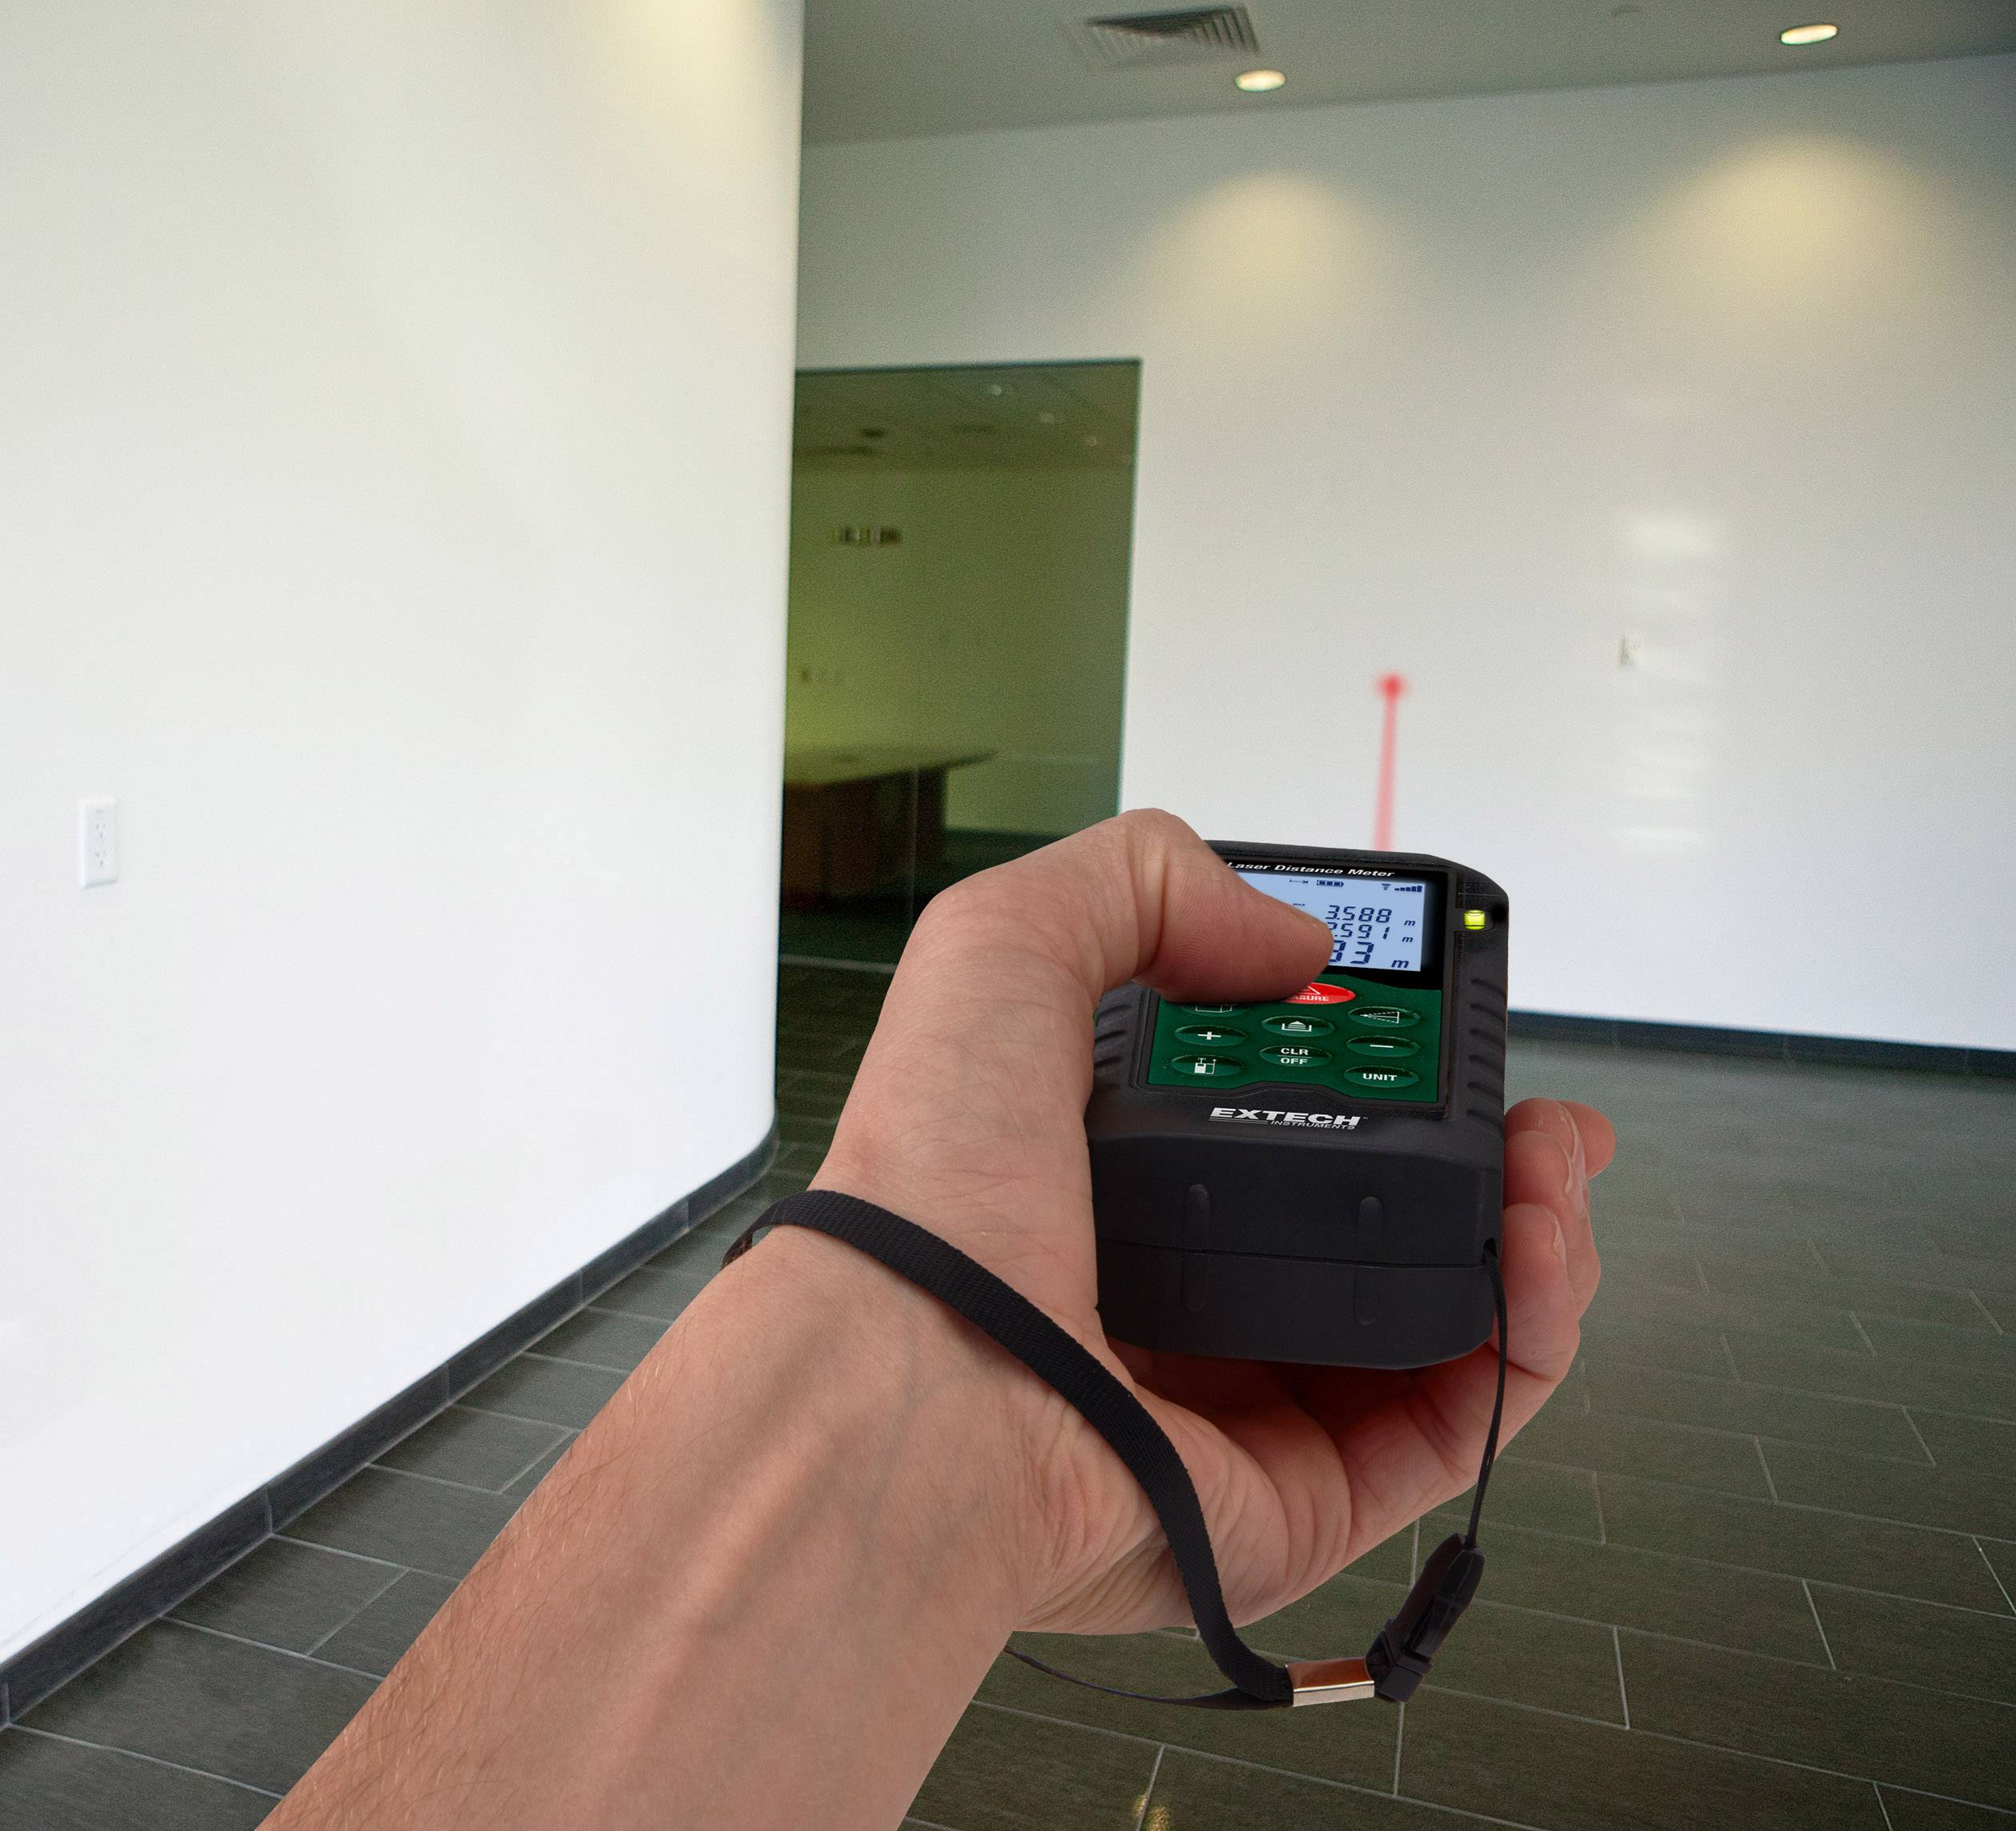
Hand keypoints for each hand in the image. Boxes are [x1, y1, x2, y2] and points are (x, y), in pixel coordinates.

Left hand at [809, 809, 1610, 1635]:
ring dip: (1529, 1233)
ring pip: (1443, 1318)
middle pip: (1384, 1217)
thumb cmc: (928, 1186)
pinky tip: (1535, 1256)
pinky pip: (1456, 1423)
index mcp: (1122, 1175)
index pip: (1286, 1112)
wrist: (914, 1382)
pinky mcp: (1303, 1496)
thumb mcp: (1004, 950)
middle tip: (1530, 1113)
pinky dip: (1528, 1342)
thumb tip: (1288, 940)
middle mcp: (1191, 1283)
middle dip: (1486, 1153)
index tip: (1440, 1021)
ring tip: (1548, 1174)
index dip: (1381, 1065)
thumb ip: (1142, 884)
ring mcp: (1251, 1394)